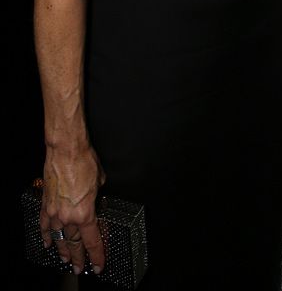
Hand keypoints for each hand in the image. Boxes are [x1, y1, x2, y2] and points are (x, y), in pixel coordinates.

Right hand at [39, 146, 105, 274]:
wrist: (66, 149)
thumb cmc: (84, 161)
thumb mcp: (100, 182)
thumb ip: (98, 197)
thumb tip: (97, 200)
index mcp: (85, 213)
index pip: (92, 241)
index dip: (97, 255)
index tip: (99, 264)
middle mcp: (68, 216)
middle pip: (75, 243)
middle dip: (78, 258)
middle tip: (79, 267)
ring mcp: (55, 212)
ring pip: (59, 238)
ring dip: (63, 250)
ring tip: (66, 259)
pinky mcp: (46, 204)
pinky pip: (44, 225)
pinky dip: (46, 235)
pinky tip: (47, 242)